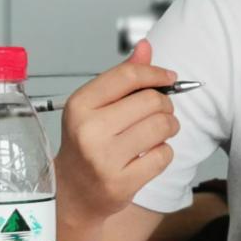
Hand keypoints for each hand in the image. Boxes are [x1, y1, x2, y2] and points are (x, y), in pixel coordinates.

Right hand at [55, 40, 179, 225]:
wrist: (72, 193)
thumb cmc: (87, 143)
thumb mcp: (96, 106)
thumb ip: (123, 76)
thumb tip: (145, 47)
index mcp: (80, 105)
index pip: (129, 75)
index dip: (156, 73)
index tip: (169, 78)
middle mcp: (89, 130)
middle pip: (152, 101)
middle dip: (165, 105)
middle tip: (159, 113)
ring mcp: (104, 159)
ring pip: (163, 126)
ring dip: (169, 127)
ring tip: (157, 132)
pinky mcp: (121, 182)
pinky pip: (164, 155)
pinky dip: (164, 152)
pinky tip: (149, 154)